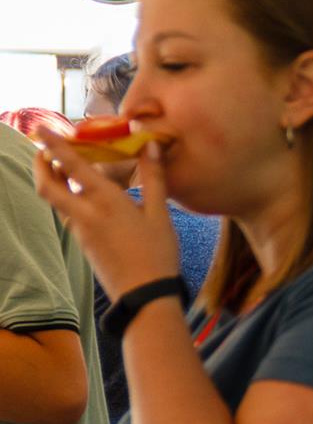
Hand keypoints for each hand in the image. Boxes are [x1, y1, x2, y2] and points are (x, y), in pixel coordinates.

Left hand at [32, 132, 180, 300]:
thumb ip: (154, 178)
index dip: (53, 144)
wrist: (145, 295)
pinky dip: (69, 199)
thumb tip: (152, 147)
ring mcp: (80, 230)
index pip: (70, 165)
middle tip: (44, 151)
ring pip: (56, 200)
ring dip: (53, 181)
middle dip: (40, 165)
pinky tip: (85, 198)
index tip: (41, 128)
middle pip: (47, 185)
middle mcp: (85, 213)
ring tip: (63, 169)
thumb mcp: (160, 215)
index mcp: (105, 201)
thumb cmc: (157, 255)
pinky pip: (69, 214)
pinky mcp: (83, 243)